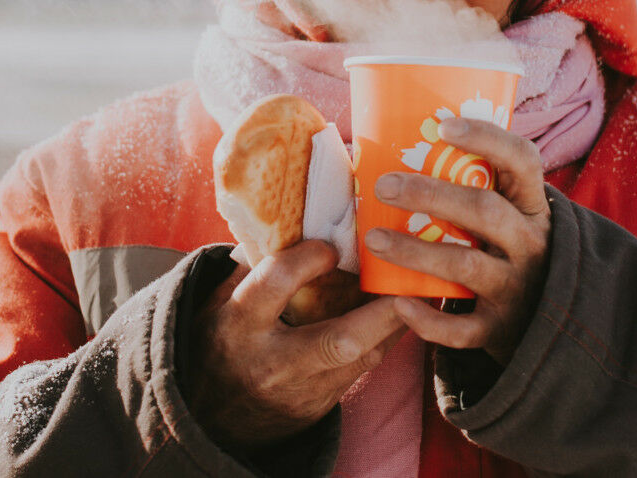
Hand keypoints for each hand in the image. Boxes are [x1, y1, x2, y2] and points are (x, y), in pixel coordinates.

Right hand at [188, 240, 405, 448]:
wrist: (216, 419)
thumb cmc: (222, 342)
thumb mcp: (219, 301)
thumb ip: (252, 263)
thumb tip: (291, 217)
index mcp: (240, 324)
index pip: (274, 285)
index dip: (305, 259)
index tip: (329, 245)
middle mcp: (275, 360)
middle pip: (336, 340)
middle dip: (378, 311)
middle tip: (405, 277)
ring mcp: (305, 387)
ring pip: (364, 358)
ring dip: (398, 319)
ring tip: (420, 283)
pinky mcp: (327, 400)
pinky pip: (368, 366)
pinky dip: (391, 334)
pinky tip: (408, 307)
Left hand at [364, 117, 550, 364]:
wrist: (541, 320)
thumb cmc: (505, 249)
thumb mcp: (509, 213)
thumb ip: (475, 186)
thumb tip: (399, 141)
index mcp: (531, 205)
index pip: (523, 160)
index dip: (487, 138)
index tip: (444, 125)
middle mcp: (530, 243)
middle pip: (485, 211)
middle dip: (431, 195)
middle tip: (384, 185)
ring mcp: (516, 287)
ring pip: (466, 267)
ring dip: (416, 252)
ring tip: (373, 238)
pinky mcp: (498, 329)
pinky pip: (462, 329)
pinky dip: (428, 319)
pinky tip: (399, 301)